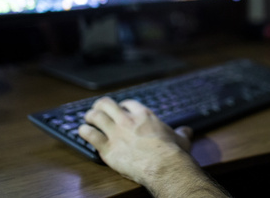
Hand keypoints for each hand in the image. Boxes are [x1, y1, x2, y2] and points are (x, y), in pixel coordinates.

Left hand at [78, 97, 192, 185]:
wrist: (163, 165)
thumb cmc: (172, 153)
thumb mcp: (181, 139)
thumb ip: (182, 133)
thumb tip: (187, 131)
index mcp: (144, 116)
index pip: (128, 103)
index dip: (123, 104)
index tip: (120, 108)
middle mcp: (127, 120)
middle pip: (107, 104)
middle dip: (101, 105)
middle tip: (98, 109)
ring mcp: (116, 133)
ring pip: (95, 116)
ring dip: (90, 116)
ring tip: (87, 119)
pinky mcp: (107, 148)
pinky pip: (90, 135)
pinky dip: (84, 131)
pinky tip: (82, 131)